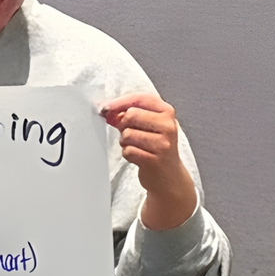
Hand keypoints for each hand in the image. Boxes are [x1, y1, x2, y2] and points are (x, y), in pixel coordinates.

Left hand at [102, 92, 195, 229]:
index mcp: (167, 112)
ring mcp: (163, 144)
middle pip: (131, 115)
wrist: (169, 177)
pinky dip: (128, 154)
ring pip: (127, 134)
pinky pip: (128, 151)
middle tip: (130, 134)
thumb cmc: (156, 147)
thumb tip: (106, 110)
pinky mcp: (154, 160)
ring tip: (136, 146)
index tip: (105, 108)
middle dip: (123, 125)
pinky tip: (138, 157)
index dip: (119, 102)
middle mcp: (168, 126)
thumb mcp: (147, 125)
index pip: (140, 98)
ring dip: (125, 142)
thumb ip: (127, 114)